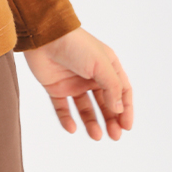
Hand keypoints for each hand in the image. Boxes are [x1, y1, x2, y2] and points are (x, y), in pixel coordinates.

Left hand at [23, 26, 132, 140]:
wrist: (44, 36)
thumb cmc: (76, 45)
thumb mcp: (101, 64)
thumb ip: (112, 87)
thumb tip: (118, 110)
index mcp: (106, 66)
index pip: (121, 91)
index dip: (125, 109)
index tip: (126, 126)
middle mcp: (91, 76)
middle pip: (104, 103)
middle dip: (110, 120)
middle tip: (114, 135)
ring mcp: (73, 82)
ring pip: (85, 108)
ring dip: (91, 122)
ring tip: (96, 135)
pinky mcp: (55, 88)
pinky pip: (63, 108)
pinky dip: (67, 119)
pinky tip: (72, 128)